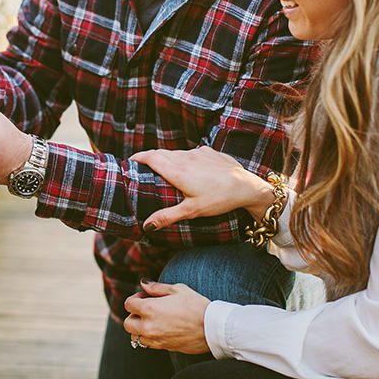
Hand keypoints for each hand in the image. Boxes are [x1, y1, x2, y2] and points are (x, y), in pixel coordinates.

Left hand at [123, 281, 210, 354]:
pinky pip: (148, 344)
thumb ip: (156, 287)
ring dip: (140, 328)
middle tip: (146, 310)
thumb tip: (144, 284)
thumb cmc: (196, 305)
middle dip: (134, 315)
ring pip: (136, 336)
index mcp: (150, 309)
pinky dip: (149, 337)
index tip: (145, 296)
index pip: (128, 304)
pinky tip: (161, 329)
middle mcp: (149, 326)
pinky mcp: (163, 347)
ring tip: (153, 321)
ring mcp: (155, 339)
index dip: (136, 298)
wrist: (212, 328)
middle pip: (127, 323)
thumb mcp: (177, 289)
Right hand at [131, 146, 271, 230]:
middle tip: (143, 168)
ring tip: (166, 171)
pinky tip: (191, 170)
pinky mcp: (209, 152)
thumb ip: (167, 216)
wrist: (248, 187)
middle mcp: (185, 158)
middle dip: (150, 158)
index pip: (151, 157)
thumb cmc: (220, 199)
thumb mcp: (192, 211)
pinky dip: (185, 159)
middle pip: (161, 153)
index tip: (130, 161)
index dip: (138, 157)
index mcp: (177, 171)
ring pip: (177, 153)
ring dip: (168, 159)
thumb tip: (146, 226)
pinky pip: (191, 153)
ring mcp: (198, 153)